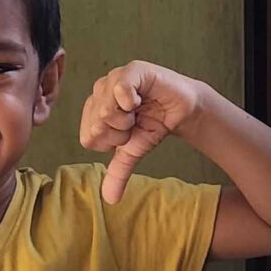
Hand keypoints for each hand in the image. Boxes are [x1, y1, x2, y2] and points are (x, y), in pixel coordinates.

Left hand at [80, 61, 208, 203]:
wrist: (181, 111)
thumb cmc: (153, 125)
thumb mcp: (132, 151)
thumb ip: (118, 173)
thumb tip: (110, 200)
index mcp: (93, 111)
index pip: (88, 138)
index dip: (112, 143)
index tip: (128, 134)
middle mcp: (99, 92)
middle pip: (96, 126)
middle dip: (120, 133)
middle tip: (136, 122)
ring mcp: (114, 79)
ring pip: (105, 111)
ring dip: (128, 119)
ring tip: (140, 110)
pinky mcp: (132, 71)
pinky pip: (119, 88)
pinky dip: (130, 101)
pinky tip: (140, 101)